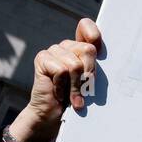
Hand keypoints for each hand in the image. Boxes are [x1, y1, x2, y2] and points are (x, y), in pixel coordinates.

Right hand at [7, 17, 101, 141]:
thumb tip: (98, 53)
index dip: (93, 34)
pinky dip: (63, 86)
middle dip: (88, 74)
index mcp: (80, 47)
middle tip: (84, 89)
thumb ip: (93, 66)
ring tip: (71, 95)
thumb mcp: (89, 81)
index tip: (98, 48)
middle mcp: (67, 46)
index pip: (86, 27)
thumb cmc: (76, 98)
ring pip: (75, 64)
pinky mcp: (42, 58)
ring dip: (76, 85)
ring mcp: (53, 51)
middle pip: (88, 50)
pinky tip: (59, 92)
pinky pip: (61, 70)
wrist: (54, 114)